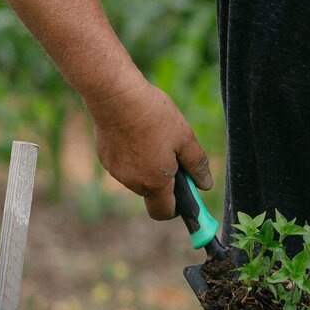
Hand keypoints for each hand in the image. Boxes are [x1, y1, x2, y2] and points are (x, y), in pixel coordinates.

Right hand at [89, 79, 211, 218]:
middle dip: (164, 179)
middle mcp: (132, 182)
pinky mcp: (105, 157)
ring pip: (137, 176)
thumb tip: (205, 185)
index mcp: (155, 182)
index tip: (186, 192)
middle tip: (173, 151)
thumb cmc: (154, 116)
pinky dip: (132, 154)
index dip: (177, 207)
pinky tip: (136, 131)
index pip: (164, 212)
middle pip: (152, 191)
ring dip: (147, 164)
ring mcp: (116, 171)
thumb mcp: (185, 138)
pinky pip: (124, 163)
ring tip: (153, 134)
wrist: (116, 96)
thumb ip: (197, 165)